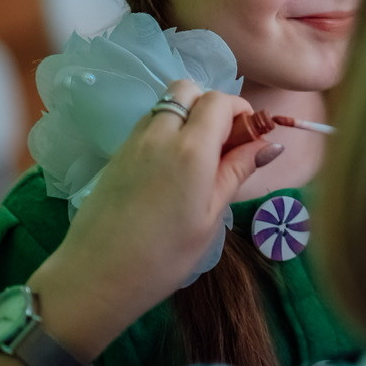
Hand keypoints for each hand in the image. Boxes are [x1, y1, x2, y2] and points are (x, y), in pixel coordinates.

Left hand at [28, 81, 273, 360]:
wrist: (96, 276)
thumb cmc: (164, 256)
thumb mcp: (211, 217)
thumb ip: (237, 172)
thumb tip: (270, 145)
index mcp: (191, 149)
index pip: (220, 101)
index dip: (240, 111)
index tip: (249, 138)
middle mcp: (160, 133)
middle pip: (189, 89)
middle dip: (211, 104)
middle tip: (223, 142)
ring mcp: (133, 141)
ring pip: (165, 103)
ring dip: (187, 115)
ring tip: (198, 156)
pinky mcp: (117, 154)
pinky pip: (147, 123)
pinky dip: (166, 129)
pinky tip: (171, 167)